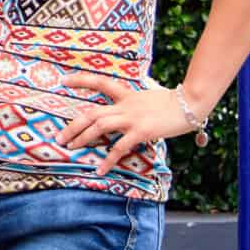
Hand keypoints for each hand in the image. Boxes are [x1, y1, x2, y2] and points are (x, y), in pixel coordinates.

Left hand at [56, 72, 189, 175]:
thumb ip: (135, 104)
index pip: (100, 83)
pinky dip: (109, 159)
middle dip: (73, 125)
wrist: (189, 103)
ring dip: (83, 138)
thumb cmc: (172, 103)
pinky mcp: (141, 130)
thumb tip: (128, 110)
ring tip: (71, 148)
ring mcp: (132, 118)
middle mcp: (125, 105)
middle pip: (92, 112)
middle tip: (59, 137)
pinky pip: (120, 146)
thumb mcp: (148, 98)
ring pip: (100, 126)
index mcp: (127, 95)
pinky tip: (100, 169)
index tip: (64, 81)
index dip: (81, 81)